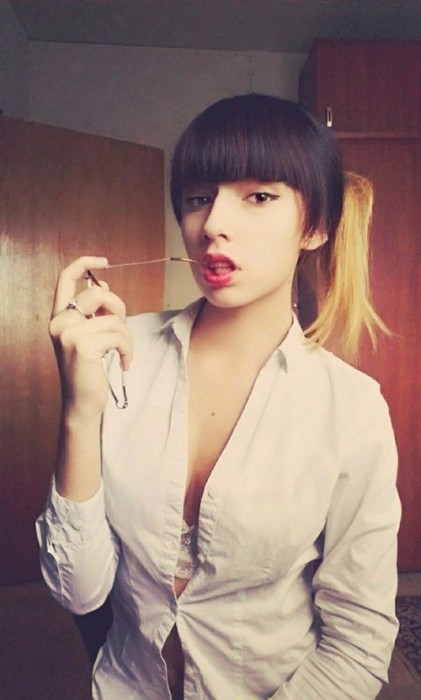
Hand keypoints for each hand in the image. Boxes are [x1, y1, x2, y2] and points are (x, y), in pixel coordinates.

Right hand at [50, 256, 132, 416]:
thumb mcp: (87, 337)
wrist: (82, 404)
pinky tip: (124, 363)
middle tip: (123, 329)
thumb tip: (102, 284)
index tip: (104, 261)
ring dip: (127, 338)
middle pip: (99, 294)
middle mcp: (60, 323)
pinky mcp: (84, 347)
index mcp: (58, 317)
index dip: (84, 263)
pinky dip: (128, 350)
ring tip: (123, 354)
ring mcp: (70, 334)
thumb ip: (93, 313)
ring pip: (115, 319)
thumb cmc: (87, 371)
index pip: (65, 279)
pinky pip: (120, 336)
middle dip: (120, 308)